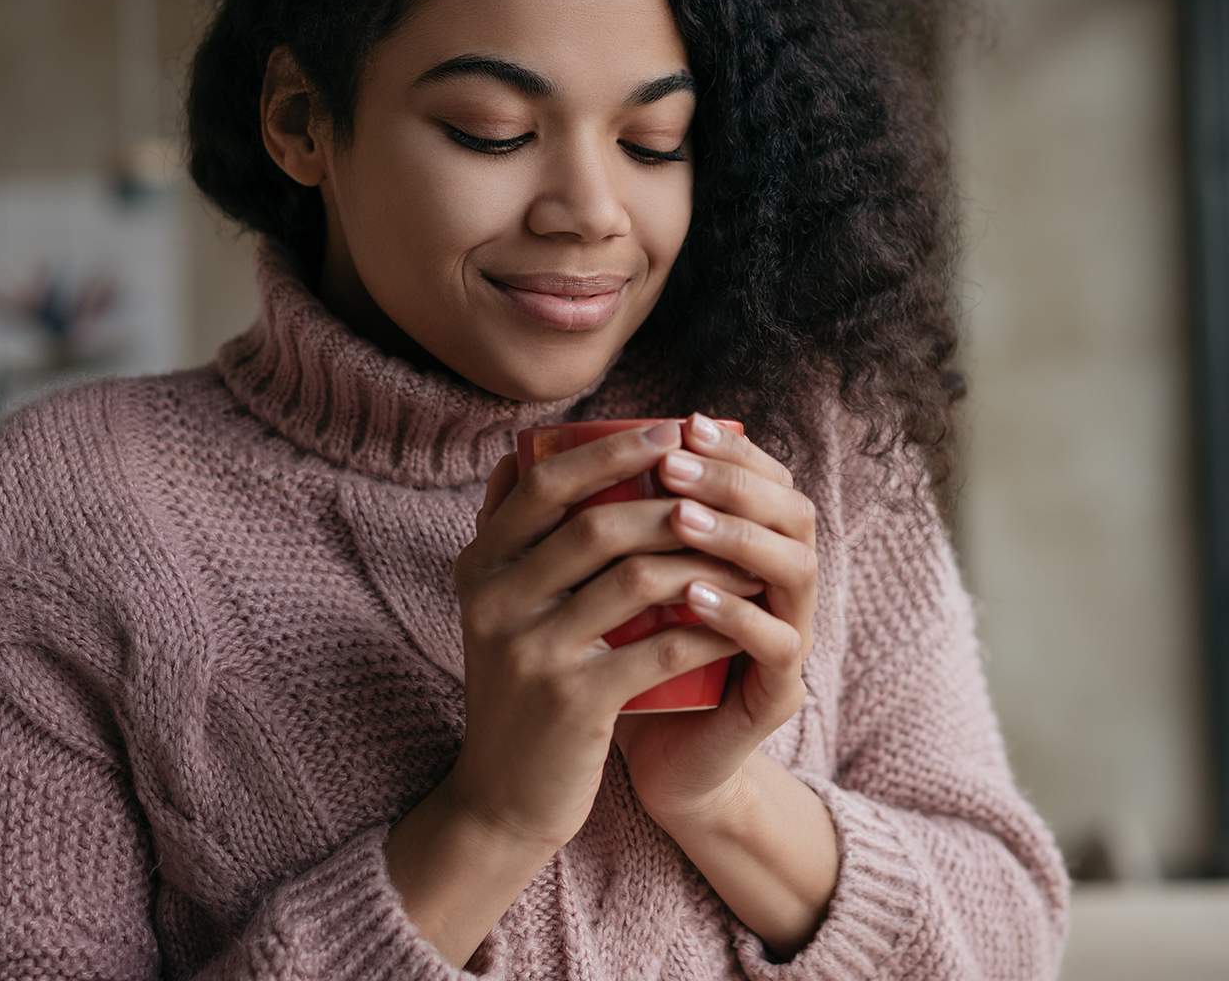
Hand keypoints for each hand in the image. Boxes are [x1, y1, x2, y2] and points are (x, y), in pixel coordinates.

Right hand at [439, 420, 759, 855]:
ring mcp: (533, 654)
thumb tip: (522, 448)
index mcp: (480, 568)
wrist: (501, 799)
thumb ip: (506, 535)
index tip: (672, 430)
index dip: (611, 450)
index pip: (543, 483)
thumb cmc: (518, 688)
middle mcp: (495, 603)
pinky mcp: (574, 703)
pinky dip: (709, 626)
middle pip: (598, 524)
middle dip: (673, 497)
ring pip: (636, 579)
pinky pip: (660, 647)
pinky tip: (743, 614)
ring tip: (748, 551)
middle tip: (726, 486)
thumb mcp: (493, 607)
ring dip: (704, 558)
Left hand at [611, 412, 820, 827]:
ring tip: (680, 519)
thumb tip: (518, 459)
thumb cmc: (628, 665)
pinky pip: (775, 643)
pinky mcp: (778, 694)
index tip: (682, 423)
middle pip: (792, 510)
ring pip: (794, 568)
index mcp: (751, 551)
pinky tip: (691, 597)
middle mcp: (781, 587)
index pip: (764, 477)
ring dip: (736, 538)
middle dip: (733, 481)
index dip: (732, 448)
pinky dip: (735, 615)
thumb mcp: (607, 590)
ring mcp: (789, 638)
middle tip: (674, 466)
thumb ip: (586, 528)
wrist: (656, 763)